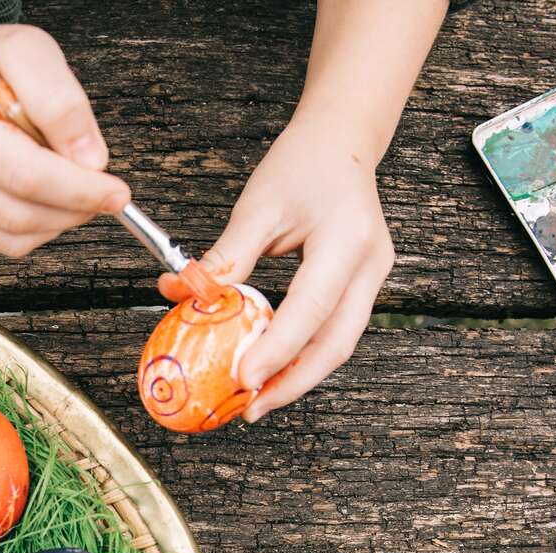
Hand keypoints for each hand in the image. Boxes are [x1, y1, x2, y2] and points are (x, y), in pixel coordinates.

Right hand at [0, 20, 130, 256]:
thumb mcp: (32, 52)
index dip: (78, 189)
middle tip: (109, 196)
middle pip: (17, 211)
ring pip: (12, 235)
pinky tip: (51, 201)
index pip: (22, 172)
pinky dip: (40, 228)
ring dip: (60, 221)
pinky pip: (3, 242)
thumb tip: (89, 163)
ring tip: (79, 191)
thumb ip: (62, 102)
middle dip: (74, 209)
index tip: (118, 193)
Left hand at [158, 115, 394, 422]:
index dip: (278, 349)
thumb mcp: (256, 208)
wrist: (342, 140)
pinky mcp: (364, 284)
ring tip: (257, 397)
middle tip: (250, 408)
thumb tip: (181, 296)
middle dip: (293, 382)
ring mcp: (374, 277)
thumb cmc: (302, 164)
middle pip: (337, 344)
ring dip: (298, 375)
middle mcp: (371, 265)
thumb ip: (226, 258)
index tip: (244, 378)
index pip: (311, 308)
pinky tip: (272, 368)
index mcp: (346, 240)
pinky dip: (304, 354)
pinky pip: (335, 330)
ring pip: (339, 344)